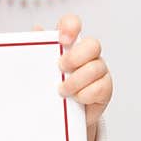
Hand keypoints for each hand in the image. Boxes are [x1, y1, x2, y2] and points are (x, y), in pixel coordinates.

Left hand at [44, 14, 112, 128]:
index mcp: (69, 45)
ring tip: (62, 91)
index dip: (71, 26)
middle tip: (61, 68)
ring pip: (96, 68)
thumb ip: (38, 50)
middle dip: (75, 57)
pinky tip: (75, 99)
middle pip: (92, 45)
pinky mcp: (104, 89)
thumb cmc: (51, 89)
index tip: (62, 40)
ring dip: (76, 81)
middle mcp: (86, 54)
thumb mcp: (40, 70)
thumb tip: (37, 29)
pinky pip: (100, 88)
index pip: (73, 24)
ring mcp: (98, 71)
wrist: (60, 116)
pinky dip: (85, 95)